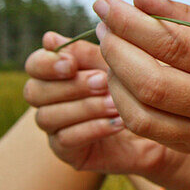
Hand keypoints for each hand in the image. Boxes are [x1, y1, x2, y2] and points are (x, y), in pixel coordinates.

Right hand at [24, 32, 180, 175]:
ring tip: (116, 103)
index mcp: (55, 74)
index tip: (71, 64)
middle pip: (34, 92)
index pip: (34, 65)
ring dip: (84, 107)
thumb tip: (49, 38)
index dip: (47, 64)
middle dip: (70, 86)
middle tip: (102, 81)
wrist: (155, 125)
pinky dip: (93, 128)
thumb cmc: (130, 87)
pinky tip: (119, 122)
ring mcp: (54, 128)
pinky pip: (67, 140)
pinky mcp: (66, 151)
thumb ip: (86, 54)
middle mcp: (47, 100)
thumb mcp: (113, 65)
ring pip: (48, 116)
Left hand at [94, 0, 189, 152]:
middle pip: (153, 82)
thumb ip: (185, 15)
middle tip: (104, 26)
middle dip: (117, 51)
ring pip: (141, 112)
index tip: (106, 4)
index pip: (174, 44)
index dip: (132, 23)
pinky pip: (144, 127)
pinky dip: (123, 100)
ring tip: (111, 49)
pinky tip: (121, 76)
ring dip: (114, 77)